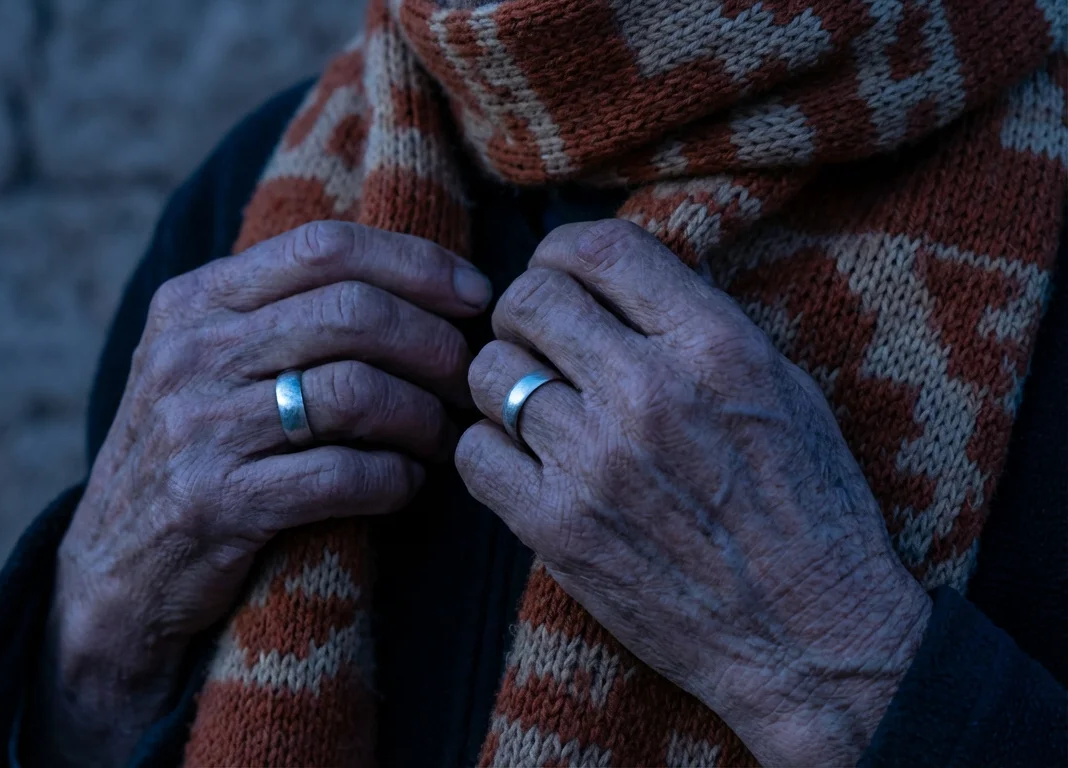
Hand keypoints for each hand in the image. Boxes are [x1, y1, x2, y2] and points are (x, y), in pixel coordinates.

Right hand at [32, 221, 490, 766]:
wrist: (113, 572)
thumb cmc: (187, 455)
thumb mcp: (201, 362)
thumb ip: (275, 312)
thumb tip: (410, 280)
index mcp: (194, 301)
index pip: (324, 246)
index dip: (415, 263)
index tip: (474, 295)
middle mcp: (192, 353)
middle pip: (352, 312)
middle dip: (435, 342)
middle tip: (469, 376)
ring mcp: (200, 427)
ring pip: (356, 391)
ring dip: (423, 416)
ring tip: (441, 437)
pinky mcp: (218, 502)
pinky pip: (342, 475)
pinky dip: (394, 479)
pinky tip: (405, 485)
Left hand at [457, 220, 930, 765]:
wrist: (810, 639)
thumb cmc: (810, 511)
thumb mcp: (784, 389)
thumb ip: (701, 324)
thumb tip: (624, 280)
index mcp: (714, 345)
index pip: (600, 249)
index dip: (562, 251)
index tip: (560, 272)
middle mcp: (648, 391)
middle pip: (529, 300)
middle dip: (524, 311)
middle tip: (538, 340)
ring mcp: (596, 462)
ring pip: (491, 373)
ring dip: (504, 380)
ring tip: (533, 404)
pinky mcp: (558, 529)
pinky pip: (474, 453)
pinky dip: (489, 449)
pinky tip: (523, 462)